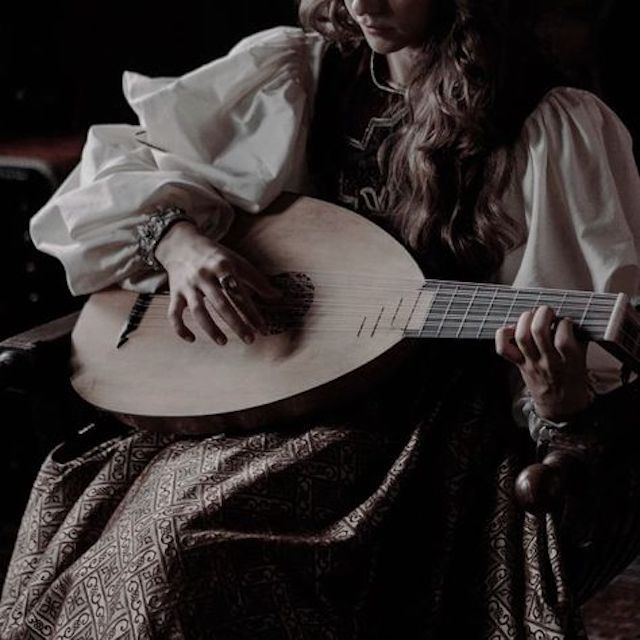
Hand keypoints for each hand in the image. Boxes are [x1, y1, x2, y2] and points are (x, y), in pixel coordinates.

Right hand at [155, 221, 279, 343]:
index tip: (262, 328)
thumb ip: (256, 279)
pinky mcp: (175, 293)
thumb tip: (277, 296)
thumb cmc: (214, 255)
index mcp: (222, 267)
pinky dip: (180, 328)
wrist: (181, 243)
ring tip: (224, 342)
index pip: (240, 294)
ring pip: (198, 311)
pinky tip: (192, 339)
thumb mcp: (236, 261)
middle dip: (236, 324)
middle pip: (221, 304)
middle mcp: (204, 276)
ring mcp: (188, 286)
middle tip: (249, 339)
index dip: (252, 312)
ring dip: (210, 329)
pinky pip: (174, 314)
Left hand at [495, 305, 591, 420]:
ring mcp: (531, 363)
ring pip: (521, 336)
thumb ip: (579, 340)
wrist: (559, 406)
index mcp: (569, 362)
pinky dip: (503, 334)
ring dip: (525, 319)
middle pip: (538, 332)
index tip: (566, 321)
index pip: (563, 338)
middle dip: (542, 314)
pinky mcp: (518, 364)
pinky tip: (513, 328)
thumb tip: (571, 318)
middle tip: (547, 312)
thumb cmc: (572, 378)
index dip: (564, 323)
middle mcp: (548, 362)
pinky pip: (503, 348)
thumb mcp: (583, 361)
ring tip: (532, 316)